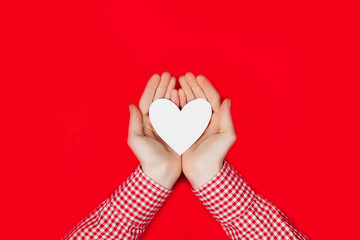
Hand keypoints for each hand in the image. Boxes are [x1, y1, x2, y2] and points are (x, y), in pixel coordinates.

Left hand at [128, 72, 180, 189]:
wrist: (162, 172)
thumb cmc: (147, 157)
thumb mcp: (136, 139)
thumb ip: (134, 122)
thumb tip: (132, 105)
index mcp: (144, 122)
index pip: (148, 101)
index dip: (152, 88)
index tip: (157, 76)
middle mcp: (155, 122)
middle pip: (159, 99)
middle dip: (163, 86)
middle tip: (168, 74)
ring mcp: (166, 125)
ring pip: (169, 104)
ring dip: (171, 91)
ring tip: (176, 80)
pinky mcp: (177, 130)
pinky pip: (179, 112)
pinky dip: (180, 102)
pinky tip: (182, 94)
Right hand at [179, 72, 236, 188]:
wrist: (201, 171)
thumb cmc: (215, 156)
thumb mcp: (226, 137)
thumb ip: (227, 118)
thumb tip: (227, 100)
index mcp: (217, 119)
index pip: (212, 98)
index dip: (205, 87)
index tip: (198, 77)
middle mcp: (207, 120)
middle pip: (200, 98)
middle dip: (193, 85)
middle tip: (186, 75)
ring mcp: (195, 124)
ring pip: (190, 103)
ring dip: (185, 91)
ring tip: (179, 80)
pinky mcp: (185, 129)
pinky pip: (181, 112)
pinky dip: (178, 102)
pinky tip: (174, 94)